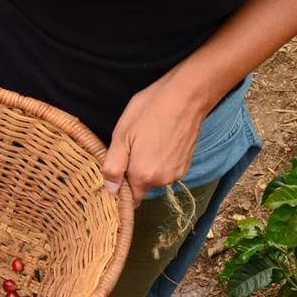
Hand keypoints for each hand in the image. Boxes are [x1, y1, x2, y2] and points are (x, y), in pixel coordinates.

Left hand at [102, 67, 212, 206]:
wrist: (185, 97)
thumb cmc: (149, 111)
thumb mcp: (122, 135)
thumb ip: (113, 166)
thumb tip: (110, 191)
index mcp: (143, 175)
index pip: (129, 199)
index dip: (120, 190)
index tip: (115, 174)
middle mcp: (162, 180)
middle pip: (141, 187)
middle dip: (132, 173)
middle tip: (129, 147)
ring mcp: (177, 172)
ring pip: (154, 177)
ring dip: (146, 165)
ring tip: (145, 140)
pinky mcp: (186, 163)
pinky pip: (166, 169)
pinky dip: (160, 160)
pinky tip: (158, 140)